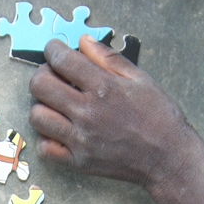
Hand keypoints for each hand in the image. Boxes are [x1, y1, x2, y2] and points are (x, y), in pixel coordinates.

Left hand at [30, 36, 191, 190]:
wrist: (166, 156)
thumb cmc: (157, 116)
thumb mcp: (139, 78)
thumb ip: (108, 59)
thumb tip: (83, 42)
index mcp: (103, 87)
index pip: (61, 60)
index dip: (52, 50)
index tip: (54, 50)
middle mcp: (87, 112)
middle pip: (39, 86)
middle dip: (42, 75)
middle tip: (52, 77)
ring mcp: (79, 139)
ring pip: (37, 117)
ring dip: (42, 106)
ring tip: (56, 106)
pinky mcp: (77, 161)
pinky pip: (44, 148)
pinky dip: (46, 138)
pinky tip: (59, 131)